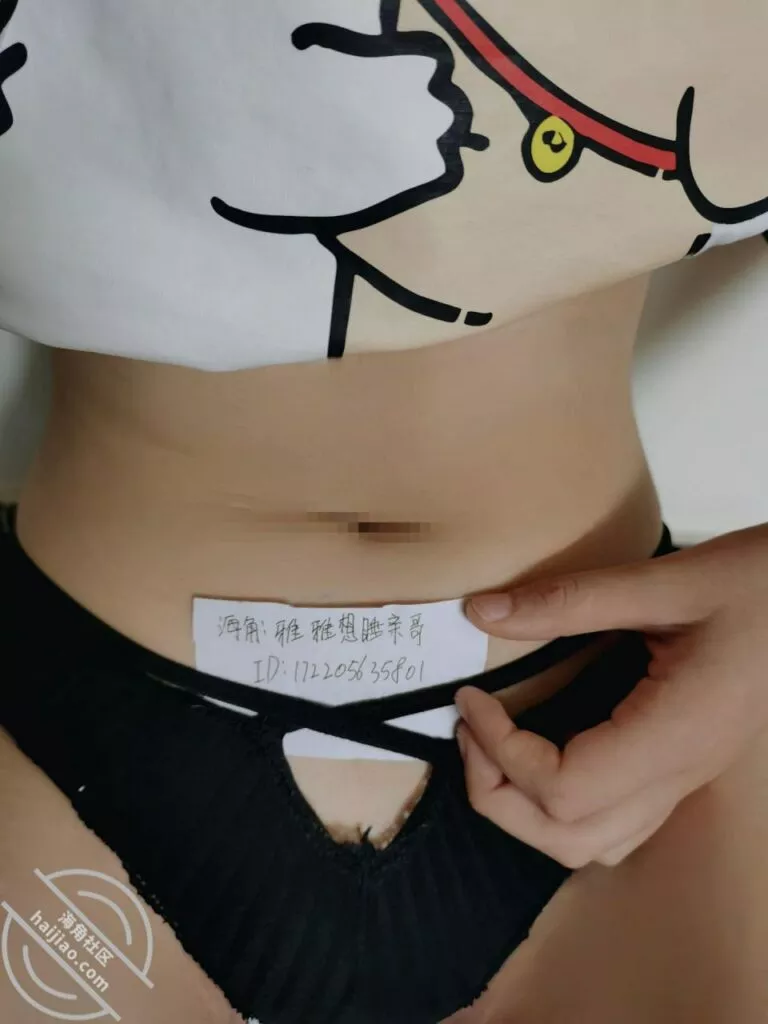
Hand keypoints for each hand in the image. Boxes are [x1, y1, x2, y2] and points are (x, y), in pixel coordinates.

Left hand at [456, 524, 767, 867]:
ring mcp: (685, 778)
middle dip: (500, 794)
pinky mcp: (684, 766)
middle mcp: (680, 773)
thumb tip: (481, 613)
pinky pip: (616, 823)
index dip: (501, 753)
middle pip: (569, 838)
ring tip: (495, 745)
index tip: (474, 699)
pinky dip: (564, 807)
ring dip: (528, 811)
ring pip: (593, 845)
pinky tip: (545, 753)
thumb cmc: (759, 584)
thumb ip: (568, 600)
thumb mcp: (665, 581)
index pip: (565, 790)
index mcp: (674, 734)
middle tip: (471, 728)